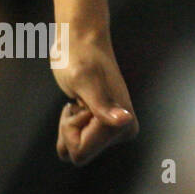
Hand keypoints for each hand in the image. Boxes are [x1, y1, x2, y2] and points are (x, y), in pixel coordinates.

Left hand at [53, 40, 138, 165]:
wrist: (80, 40)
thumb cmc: (78, 56)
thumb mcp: (83, 80)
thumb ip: (101, 104)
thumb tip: (125, 121)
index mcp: (123, 125)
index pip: (79, 152)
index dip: (70, 128)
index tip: (78, 102)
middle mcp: (124, 131)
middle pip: (79, 153)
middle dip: (70, 128)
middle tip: (78, 100)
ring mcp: (115, 130)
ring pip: (77, 148)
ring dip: (70, 126)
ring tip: (79, 101)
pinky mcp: (104, 126)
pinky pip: (77, 142)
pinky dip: (71, 125)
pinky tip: (79, 104)